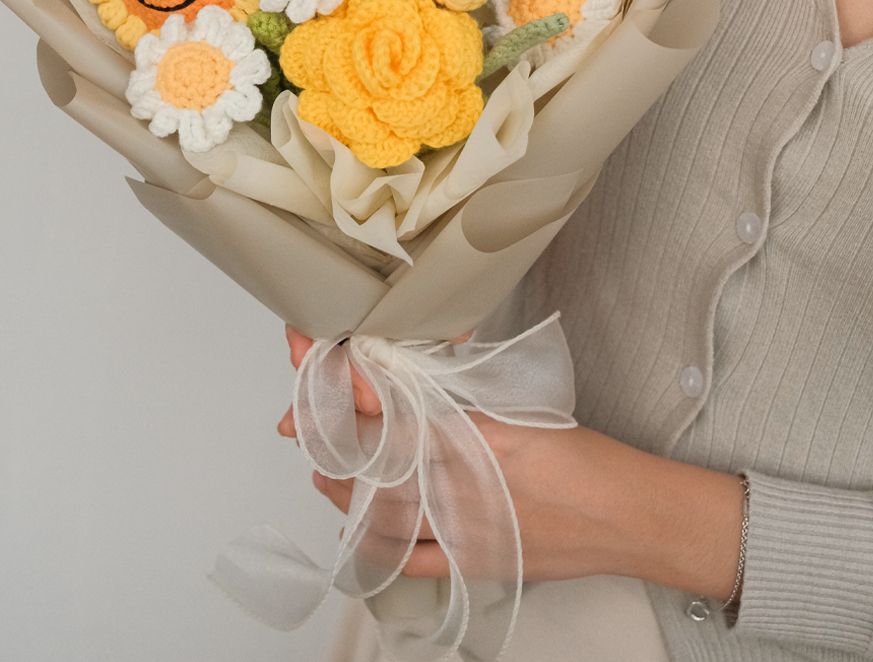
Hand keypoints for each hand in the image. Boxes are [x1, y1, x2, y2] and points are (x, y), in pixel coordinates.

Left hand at [279, 326, 744, 595]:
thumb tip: (405, 373)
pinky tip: (353, 528)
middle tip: (301, 422)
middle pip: (370, 462)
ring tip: (320, 468)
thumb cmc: (582, 457)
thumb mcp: (514, 406)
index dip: (341, 390)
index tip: (311, 369)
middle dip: (328, 439)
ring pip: (377, 511)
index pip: (384, 411)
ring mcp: (459, 530)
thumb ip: (453, 392)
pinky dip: (373, 543)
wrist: (629, 515)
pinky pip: (405, 558)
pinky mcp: (470, 561)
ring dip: (341, 488)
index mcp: (469, 437)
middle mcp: (457, 486)